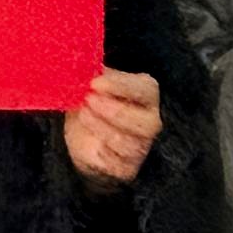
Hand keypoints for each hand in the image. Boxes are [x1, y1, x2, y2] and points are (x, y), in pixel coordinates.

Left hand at [63, 69, 163, 187]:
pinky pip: (116, 164)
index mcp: (147, 93)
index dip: (119, 86)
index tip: (95, 82)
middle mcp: (150, 121)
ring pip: (127, 143)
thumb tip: (81, 64)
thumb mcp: (94, 86)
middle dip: (112, 110)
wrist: (86, 138)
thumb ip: (94, 75)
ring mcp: (141, 147)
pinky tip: (89, 141)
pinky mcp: (128, 168)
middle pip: (141, 121)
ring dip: (101, 128)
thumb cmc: (94, 104)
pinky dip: (100, 153)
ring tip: (83, 114)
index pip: (143, 89)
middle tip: (88, 99)